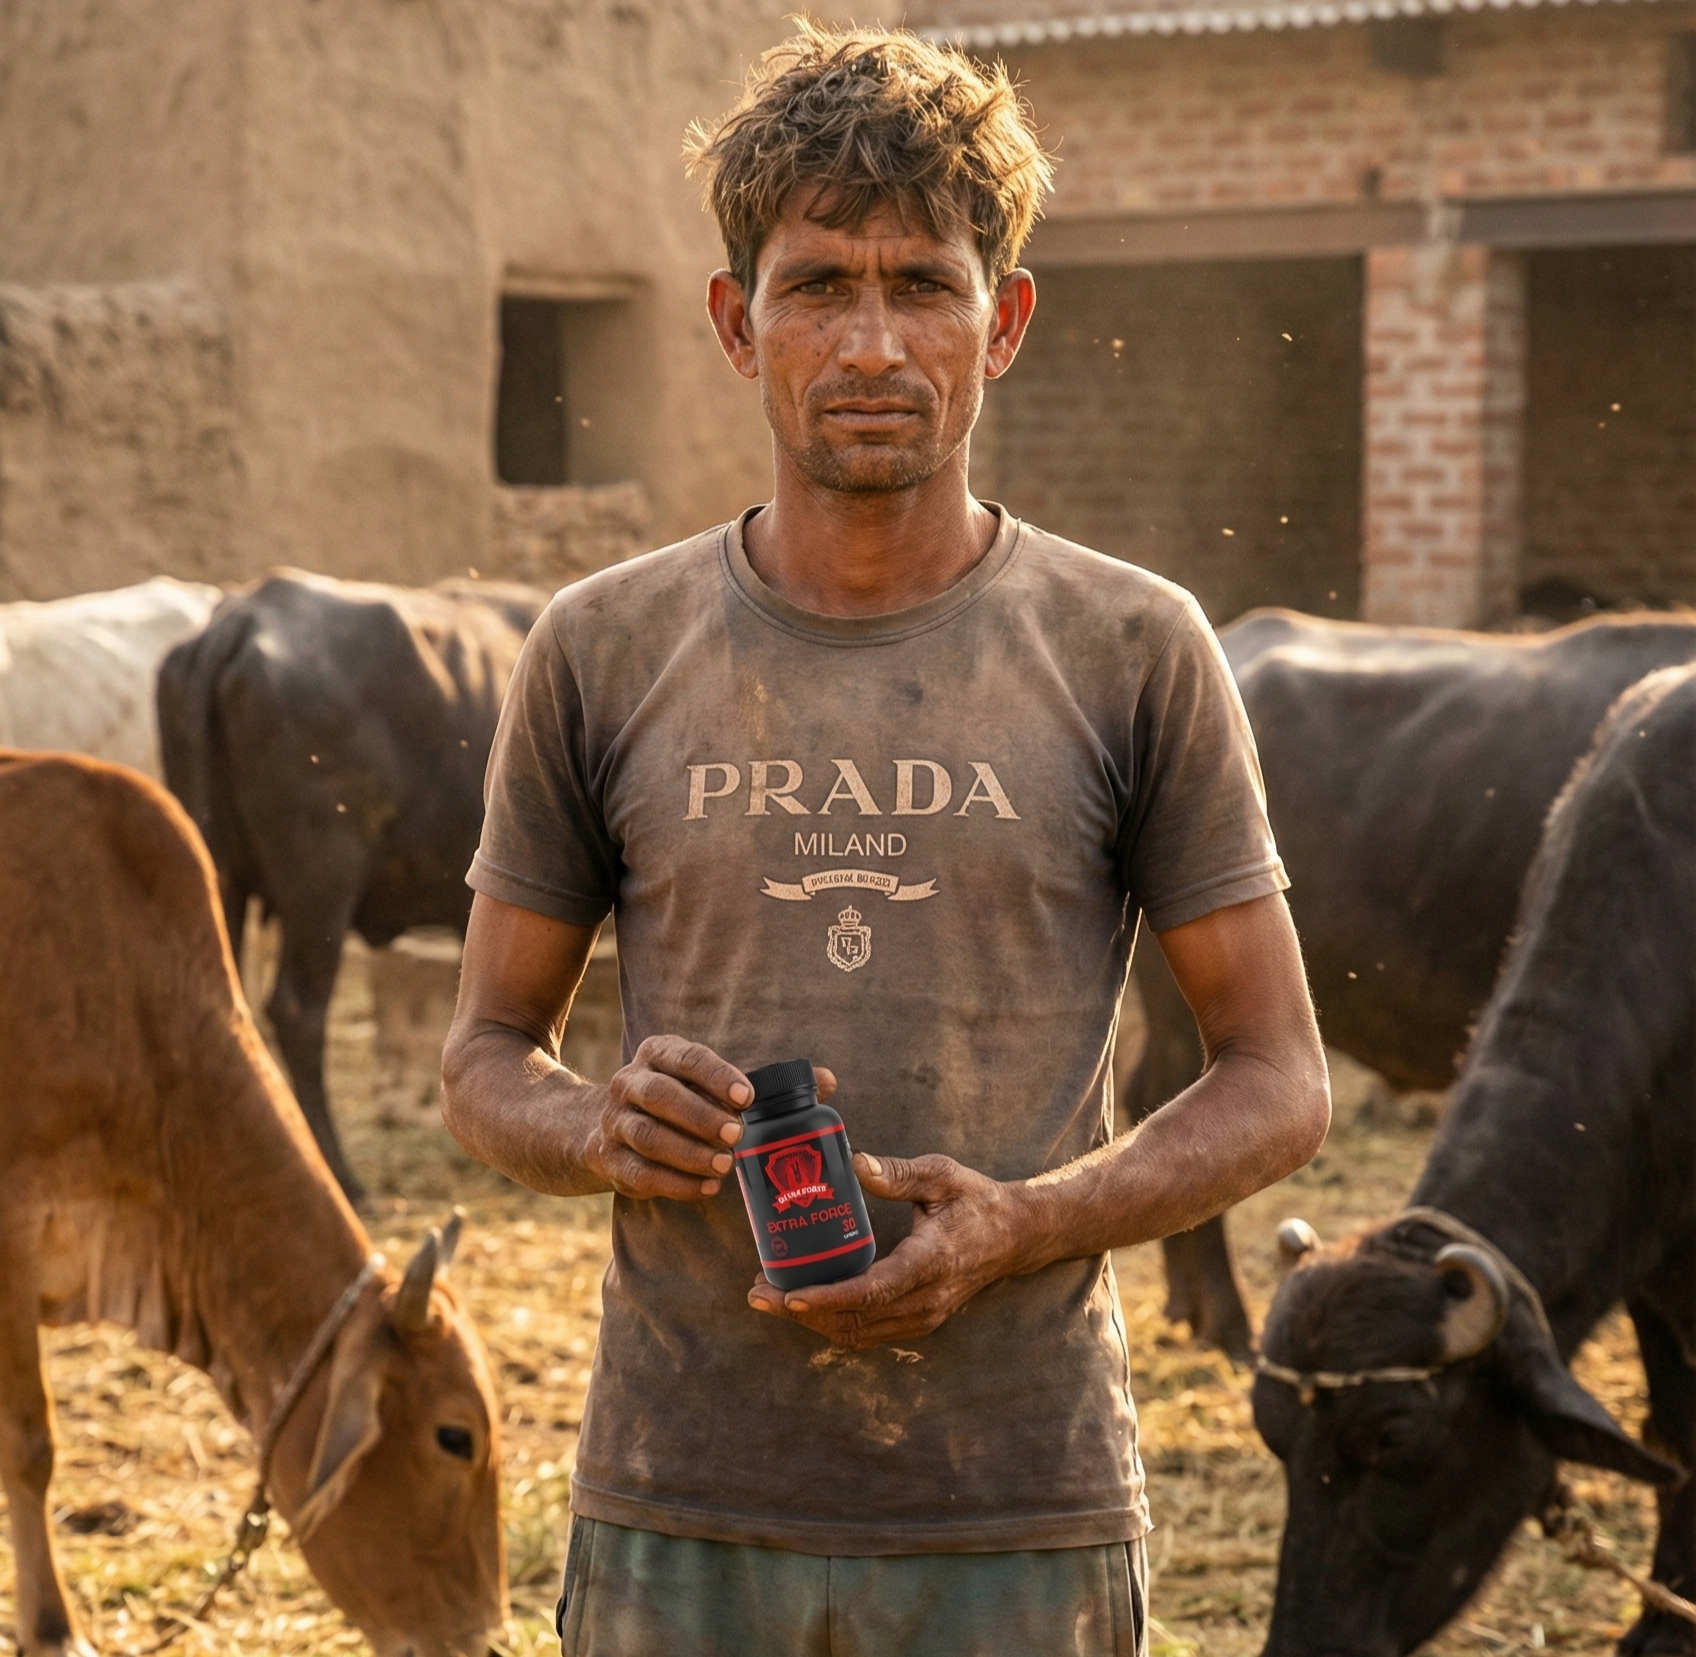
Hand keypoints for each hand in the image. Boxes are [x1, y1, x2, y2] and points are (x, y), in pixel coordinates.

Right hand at [589, 1037, 835, 1201]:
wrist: (607, 1128)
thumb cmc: (682, 1100)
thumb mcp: (713, 1084)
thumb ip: (766, 1083)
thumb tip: (828, 1081)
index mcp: (659, 1053)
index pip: (687, 1058)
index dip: (717, 1075)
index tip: (748, 1096)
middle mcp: (630, 1082)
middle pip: (661, 1096)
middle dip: (701, 1115)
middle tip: (738, 1134)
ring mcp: (615, 1122)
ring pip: (648, 1136)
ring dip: (689, 1153)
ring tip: (725, 1166)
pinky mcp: (609, 1159)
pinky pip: (640, 1173)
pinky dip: (675, 1184)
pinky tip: (707, 1189)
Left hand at [748, 1153, 1035, 1347]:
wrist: (1016, 1236)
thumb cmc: (975, 1200)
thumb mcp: (941, 1174)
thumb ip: (898, 1173)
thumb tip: (855, 1163)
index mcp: (931, 1261)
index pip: (872, 1291)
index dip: (827, 1297)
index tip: (788, 1295)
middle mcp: (927, 1299)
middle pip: (855, 1320)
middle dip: (802, 1312)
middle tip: (758, 1292)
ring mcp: (924, 1316)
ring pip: (858, 1333)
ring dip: (812, 1321)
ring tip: (771, 1297)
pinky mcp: (919, 1321)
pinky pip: (869, 1332)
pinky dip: (833, 1322)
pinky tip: (806, 1303)